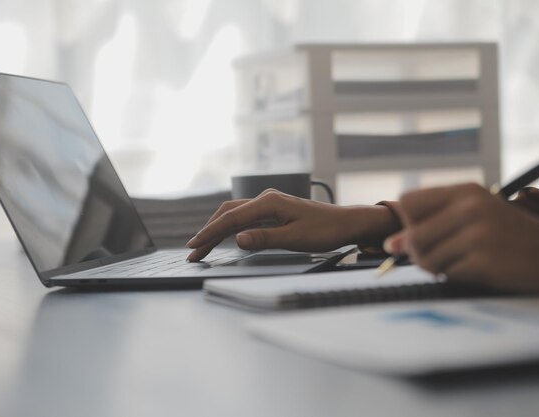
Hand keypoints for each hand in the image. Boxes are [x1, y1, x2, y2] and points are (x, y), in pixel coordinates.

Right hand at [186, 189, 397, 261]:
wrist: (345, 223)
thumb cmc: (325, 230)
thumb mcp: (295, 238)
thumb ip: (265, 238)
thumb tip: (238, 239)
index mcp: (269, 202)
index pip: (231, 219)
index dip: (210, 233)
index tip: (194, 246)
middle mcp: (265, 199)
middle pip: (227, 214)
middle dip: (208, 232)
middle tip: (193, 252)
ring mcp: (268, 204)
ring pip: (234, 215)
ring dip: (217, 230)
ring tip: (202, 248)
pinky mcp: (271, 211)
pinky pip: (244, 218)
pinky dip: (230, 228)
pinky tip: (222, 238)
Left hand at [384, 183, 538, 291]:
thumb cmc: (506, 235)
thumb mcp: (472, 218)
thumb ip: (431, 226)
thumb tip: (391, 245)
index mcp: (464, 191)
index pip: (408, 202)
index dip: (408, 222)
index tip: (423, 232)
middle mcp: (470, 207)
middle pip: (413, 234)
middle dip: (417, 253)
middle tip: (436, 258)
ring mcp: (478, 234)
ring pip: (426, 257)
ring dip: (434, 268)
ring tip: (456, 263)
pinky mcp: (484, 260)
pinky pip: (448, 274)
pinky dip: (454, 276)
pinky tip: (474, 270)